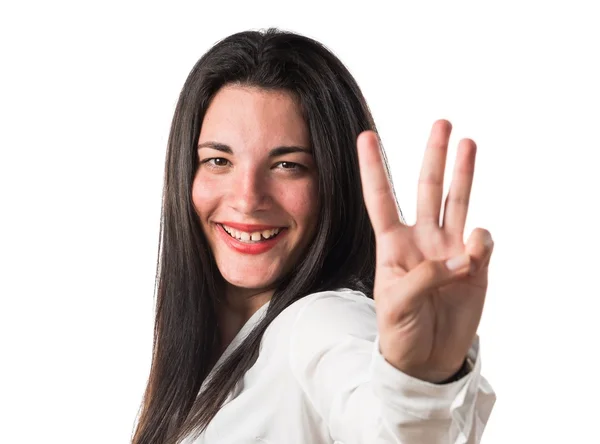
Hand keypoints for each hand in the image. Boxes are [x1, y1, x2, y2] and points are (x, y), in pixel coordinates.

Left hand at [357, 120, 493, 382]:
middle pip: (428, 189)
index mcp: (392, 244)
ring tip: (468, 142)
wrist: (426, 359)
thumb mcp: (395, 305)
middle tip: (441, 123)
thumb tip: (460, 258)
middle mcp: (422, 240)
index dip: (374, 168)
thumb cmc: (399, 331)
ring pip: (458, 202)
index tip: (366, 136)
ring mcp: (449, 250)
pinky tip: (474, 253)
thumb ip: (423, 278)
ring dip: (464, 173)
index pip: (380, 198)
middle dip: (433, 156)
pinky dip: (481, 243)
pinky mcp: (474, 266)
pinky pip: (482, 242)